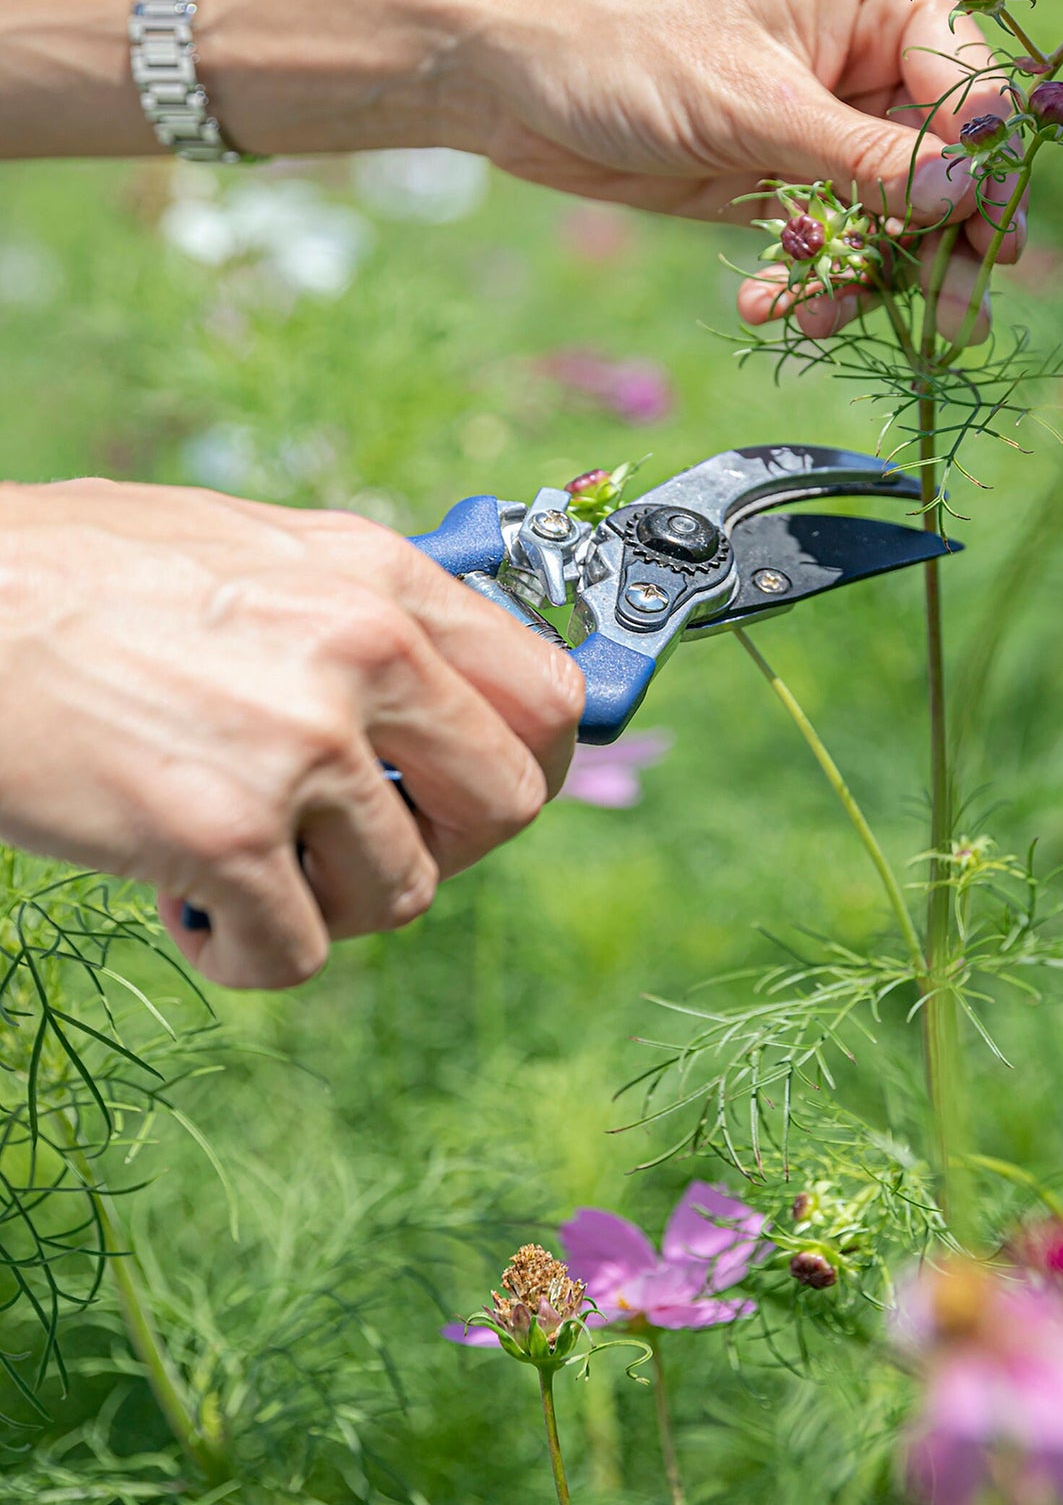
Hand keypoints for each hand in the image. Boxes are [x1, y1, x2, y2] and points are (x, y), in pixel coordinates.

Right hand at [0, 480, 582, 989]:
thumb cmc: (77, 575)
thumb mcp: (252, 549)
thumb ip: (358, 610)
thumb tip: (443, 684)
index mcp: (380, 576)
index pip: (543, 693)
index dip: (533, 762)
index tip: (481, 797)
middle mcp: (365, 652)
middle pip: (506, 804)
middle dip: (442, 847)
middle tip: (360, 848)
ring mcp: (302, 746)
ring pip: (401, 894)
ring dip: (328, 905)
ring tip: (247, 869)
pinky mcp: (225, 834)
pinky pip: (295, 954)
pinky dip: (247, 955)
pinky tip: (191, 912)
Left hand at [452, 0, 1026, 342]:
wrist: (517, 78)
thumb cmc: (629, 51)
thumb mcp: (753, 106)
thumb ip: (864, 156)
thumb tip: (965, 195)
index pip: (978, 90)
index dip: (987, 171)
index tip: (981, 243)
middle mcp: (875, 54)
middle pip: (953, 165)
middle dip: (947, 246)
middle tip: (955, 325)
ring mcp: (835, 120)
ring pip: (900, 217)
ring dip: (875, 279)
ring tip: (830, 324)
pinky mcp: (792, 173)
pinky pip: (839, 240)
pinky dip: (816, 280)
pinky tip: (771, 305)